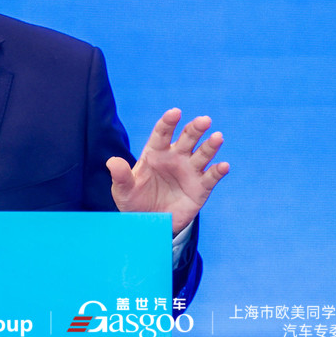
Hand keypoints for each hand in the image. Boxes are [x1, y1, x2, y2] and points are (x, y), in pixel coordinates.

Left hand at [106, 108, 228, 234]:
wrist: (149, 224)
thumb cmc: (134, 201)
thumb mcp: (123, 190)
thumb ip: (120, 176)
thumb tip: (112, 162)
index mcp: (155, 152)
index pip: (162, 133)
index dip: (168, 122)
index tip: (175, 112)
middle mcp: (175, 157)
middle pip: (187, 138)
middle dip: (195, 128)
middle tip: (204, 120)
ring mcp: (189, 171)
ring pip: (203, 154)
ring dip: (211, 146)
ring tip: (218, 137)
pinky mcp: (200, 188)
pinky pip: (211, 177)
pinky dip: (218, 171)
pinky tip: (224, 166)